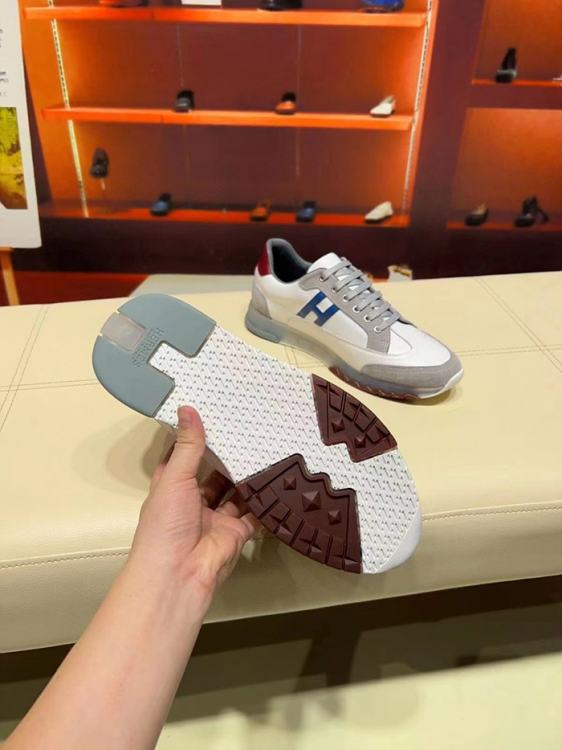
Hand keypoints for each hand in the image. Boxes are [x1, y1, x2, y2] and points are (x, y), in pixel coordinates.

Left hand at [128, 406, 258, 593]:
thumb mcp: (174, 478)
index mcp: (171, 486)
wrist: (179, 575)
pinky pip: (254, 513)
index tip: (212, 413)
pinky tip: (278, 480)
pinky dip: (265, 501)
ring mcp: (216, 517)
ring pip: (236, 491)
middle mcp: (193, 501)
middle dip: (228, 455)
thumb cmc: (165, 525)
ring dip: (248, 476)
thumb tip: (188, 408)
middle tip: (248, 428)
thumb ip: (188, 445)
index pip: (183, 455)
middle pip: (213, 473)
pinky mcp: (237, 532)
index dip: (195, 437)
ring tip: (266, 448)